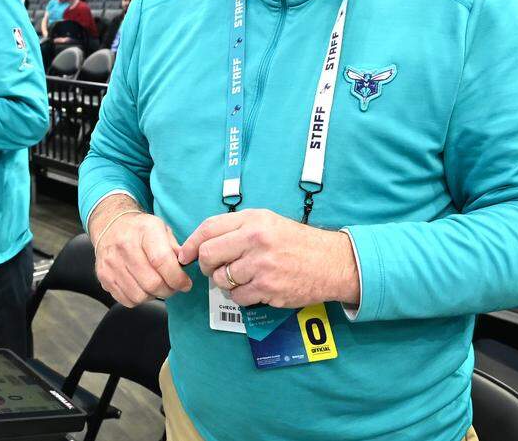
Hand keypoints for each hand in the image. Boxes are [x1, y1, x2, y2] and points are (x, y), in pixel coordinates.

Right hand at [91, 202, 191, 307]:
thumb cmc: (140, 230)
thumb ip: (175, 248)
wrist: (110, 225)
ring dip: (153, 295)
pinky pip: (127, 300)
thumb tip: (186, 266)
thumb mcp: (162, 229)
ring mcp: (112, 263)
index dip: (177, 278)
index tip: (185, 283)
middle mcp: (125, 246)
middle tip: (173, 286)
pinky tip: (142, 286)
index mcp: (145, 231)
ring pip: (140, 296)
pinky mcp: (104, 277)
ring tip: (157, 286)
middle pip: (152, 283)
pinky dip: (139, 298)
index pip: (162, 261)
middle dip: (169, 290)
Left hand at [178, 209, 358, 309]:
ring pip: (221, 279)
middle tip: (214, 269)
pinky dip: (240, 296)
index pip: (209, 228)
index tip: (185, 254)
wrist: (332, 262)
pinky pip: (238, 297)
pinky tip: (253, 288)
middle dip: (206, 266)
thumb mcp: (268, 222)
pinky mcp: (269, 288)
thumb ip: (237, 228)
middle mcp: (255, 240)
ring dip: (224, 283)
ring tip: (240, 278)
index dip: (191, 243)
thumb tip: (203, 243)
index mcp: (253, 220)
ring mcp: (262, 265)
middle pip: (209, 255)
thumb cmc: (297, 242)